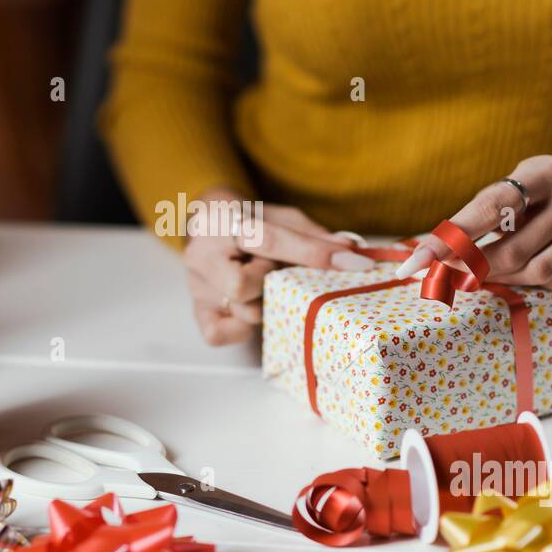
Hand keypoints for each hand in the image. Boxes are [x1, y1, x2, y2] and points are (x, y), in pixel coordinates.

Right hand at [184, 189, 372, 345]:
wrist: (205, 222)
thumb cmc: (250, 220)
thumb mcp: (281, 217)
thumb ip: (314, 234)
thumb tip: (352, 250)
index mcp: (225, 221)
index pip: (271, 240)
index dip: (315, 253)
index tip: (354, 263)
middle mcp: (203, 254)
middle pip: (244, 285)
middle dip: (272, 282)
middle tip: (274, 269)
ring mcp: (197, 286)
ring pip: (243, 312)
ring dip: (265, 303)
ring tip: (263, 286)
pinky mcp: (197, 310)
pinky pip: (220, 334)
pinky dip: (241, 329)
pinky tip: (250, 309)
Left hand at [395, 156, 551, 291]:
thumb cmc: (540, 198)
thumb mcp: (514, 189)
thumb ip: (478, 216)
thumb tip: (429, 257)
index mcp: (543, 171)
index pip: (488, 208)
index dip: (450, 239)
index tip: (416, 263)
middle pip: (513, 250)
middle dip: (480, 269)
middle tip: (460, 276)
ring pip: (540, 271)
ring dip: (513, 278)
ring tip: (506, 269)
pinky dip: (549, 285)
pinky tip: (546, 268)